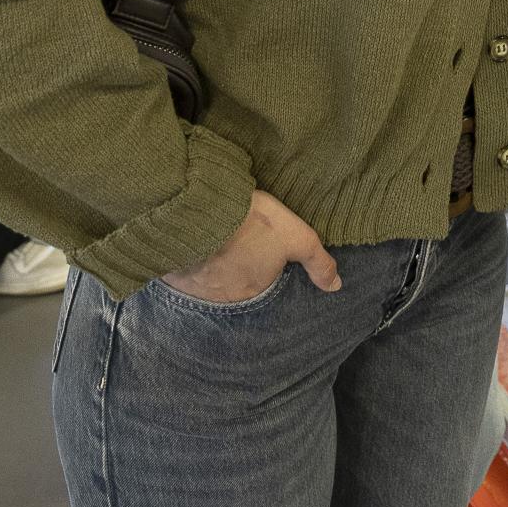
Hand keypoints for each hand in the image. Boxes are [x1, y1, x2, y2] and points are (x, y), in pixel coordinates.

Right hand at [160, 190, 341, 302]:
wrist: (196, 209)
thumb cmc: (250, 223)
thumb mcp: (296, 236)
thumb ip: (317, 261)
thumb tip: (336, 286)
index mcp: (253, 291)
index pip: (262, 287)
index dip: (264, 270)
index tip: (260, 252)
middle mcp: (223, 297)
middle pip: (235, 286)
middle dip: (237, 270)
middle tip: (238, 245)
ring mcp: (195, 286)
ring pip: (208, 280)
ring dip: (211, 266)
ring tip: (216, 243)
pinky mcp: (172, 272)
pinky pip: (183, 272)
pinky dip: (188, 261)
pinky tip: (191, 244)